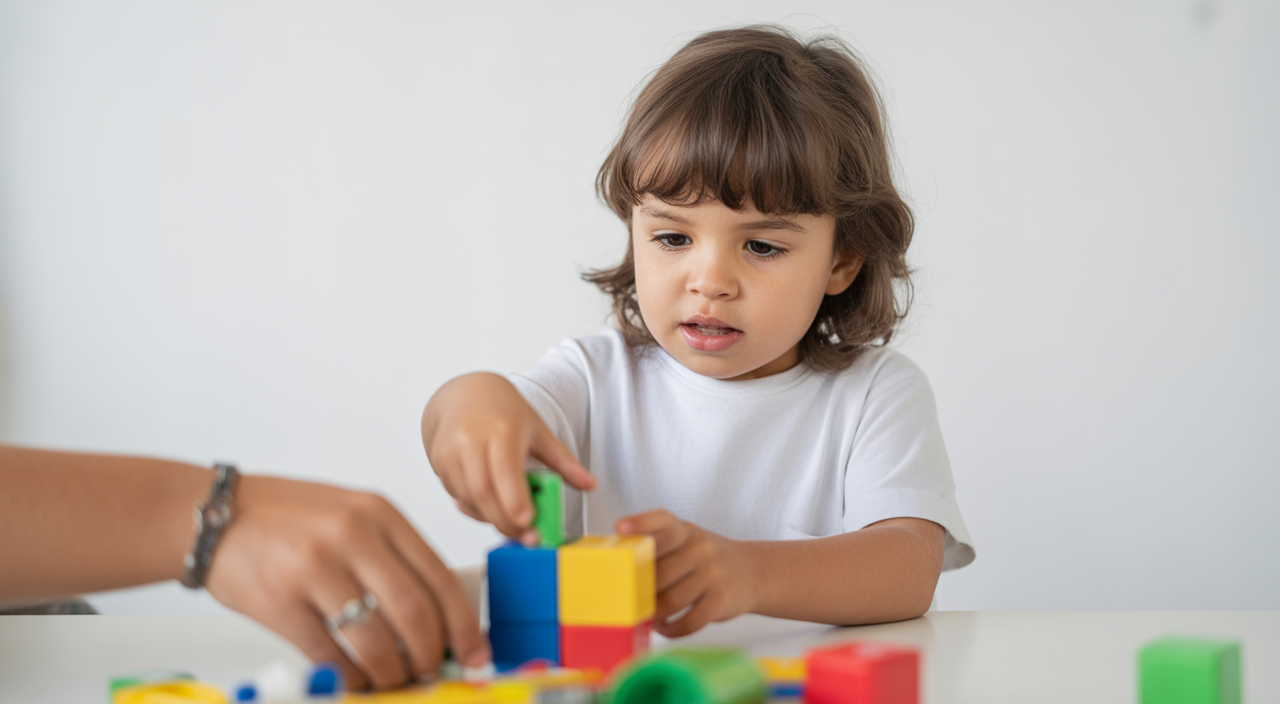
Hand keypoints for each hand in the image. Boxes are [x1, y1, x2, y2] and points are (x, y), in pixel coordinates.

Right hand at [205, 475, 488, 689]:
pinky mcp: (280, 602)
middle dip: (430, 652)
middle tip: (432, 669)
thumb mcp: (353, 514)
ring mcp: (314, 568)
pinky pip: (330, 654)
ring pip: (375, 639)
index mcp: (379, 513)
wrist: (215, 515)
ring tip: (395, 677)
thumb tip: (437, 616)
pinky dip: (352, 675)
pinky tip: (357, 678)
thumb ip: (393, 556)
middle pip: (413, 611)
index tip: (475, 649)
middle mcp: (351, 535)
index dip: (463, 621)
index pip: (439, 575)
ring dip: (392, 671)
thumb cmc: (289, 518)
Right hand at [422, 373, 595, 542]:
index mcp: (501, 429)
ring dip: (490, 518)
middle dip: (505, 521)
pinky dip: (475, 508)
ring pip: (469, 498)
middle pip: (484, 492)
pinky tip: (491, 506)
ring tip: (511, 522)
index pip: (505, 471)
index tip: (529, 523)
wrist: (466, 395)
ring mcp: (450, 450)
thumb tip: (591, 485)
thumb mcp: (539, 431)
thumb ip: (564, 462)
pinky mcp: (438, 461)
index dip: (515, 501)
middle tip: (527, 536)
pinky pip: (457, 495)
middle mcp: (471, 439)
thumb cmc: (505, 413)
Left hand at [616, 509, 756, 637]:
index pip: (663, 521)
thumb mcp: (687, 541)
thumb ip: (659, 547)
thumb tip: (620, 568)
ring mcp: (713, 574)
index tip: (621, 527)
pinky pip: (689, 622)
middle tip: (629, 599)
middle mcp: (701, 549)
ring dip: (654, 614)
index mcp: (686, 531)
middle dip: (640, 591)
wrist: (753, 571)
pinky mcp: (721, 600)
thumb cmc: (707, 558)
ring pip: (671, 601)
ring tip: (646, 615)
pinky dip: (672, 629)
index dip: (641, 522)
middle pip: (659, 572)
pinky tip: (665, 627)